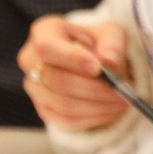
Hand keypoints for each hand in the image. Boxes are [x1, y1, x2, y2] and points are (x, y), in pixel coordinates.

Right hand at [18, 17, 132, 130]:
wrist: (96, 63)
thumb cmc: (100, 44)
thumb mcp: (112, 34)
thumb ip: (112, 45)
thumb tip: (108, 62)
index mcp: (44, 33)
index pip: (48, 47)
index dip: (71, 59)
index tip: (97, 68)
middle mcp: (31, 60)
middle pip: (57, 80)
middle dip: (94, 89)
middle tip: (121, 91)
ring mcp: (34, 87)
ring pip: (63, 104)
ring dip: (98, 106)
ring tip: (121, 101)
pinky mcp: (44, 110)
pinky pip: (67, 120)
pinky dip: (94, 118)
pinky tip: (110, 110)